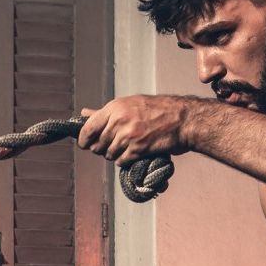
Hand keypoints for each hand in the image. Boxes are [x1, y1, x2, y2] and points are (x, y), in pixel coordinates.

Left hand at [77, 96, 192, 164]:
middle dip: (102, 149)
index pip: (88, 128)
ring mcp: (128, 135)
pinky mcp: (138, 149)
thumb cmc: (158, 110)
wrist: (182, 119)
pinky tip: (133, 153)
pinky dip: (125, 160)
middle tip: (112, 146)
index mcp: (115, 108)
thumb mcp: (130, 104)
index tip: (84, 144)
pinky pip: (121, 161)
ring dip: (115, 155)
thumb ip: (105, 112)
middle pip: (98, 144)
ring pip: (109, 154)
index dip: (83, 139)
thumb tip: (84, 114)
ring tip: (126, 148)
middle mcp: (119, 121)